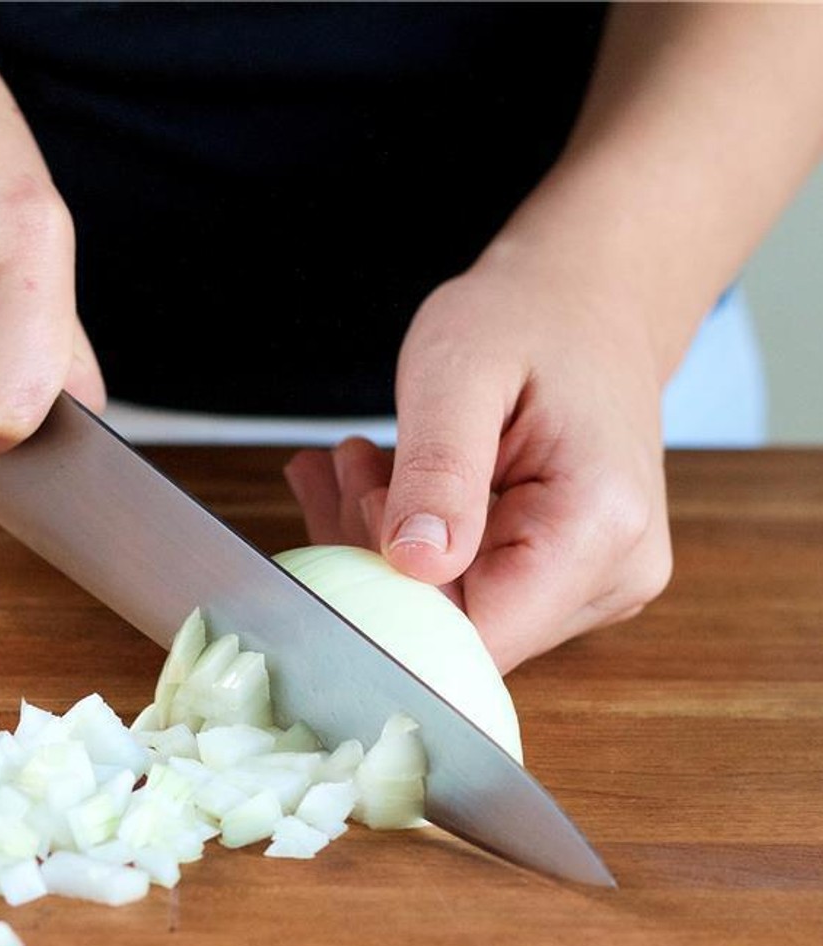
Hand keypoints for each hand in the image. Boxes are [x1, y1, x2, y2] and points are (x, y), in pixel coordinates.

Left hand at [284, 244, 672, 671]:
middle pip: (459, 630)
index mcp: (601, 527)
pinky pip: (464, 591)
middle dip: (378, 560)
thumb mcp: (459, 370)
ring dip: (384, 546)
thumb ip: (438, 470)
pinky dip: (409, 543)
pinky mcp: (566, 581)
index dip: (392, 594)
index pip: (475, 633)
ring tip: (358, 460)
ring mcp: (596, 586)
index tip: (360, 498)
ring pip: (452, 616)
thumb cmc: (528, 317)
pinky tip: (381, 478)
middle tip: (343, 464)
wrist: (587, 300)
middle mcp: (615, 574)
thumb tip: (414, 565)